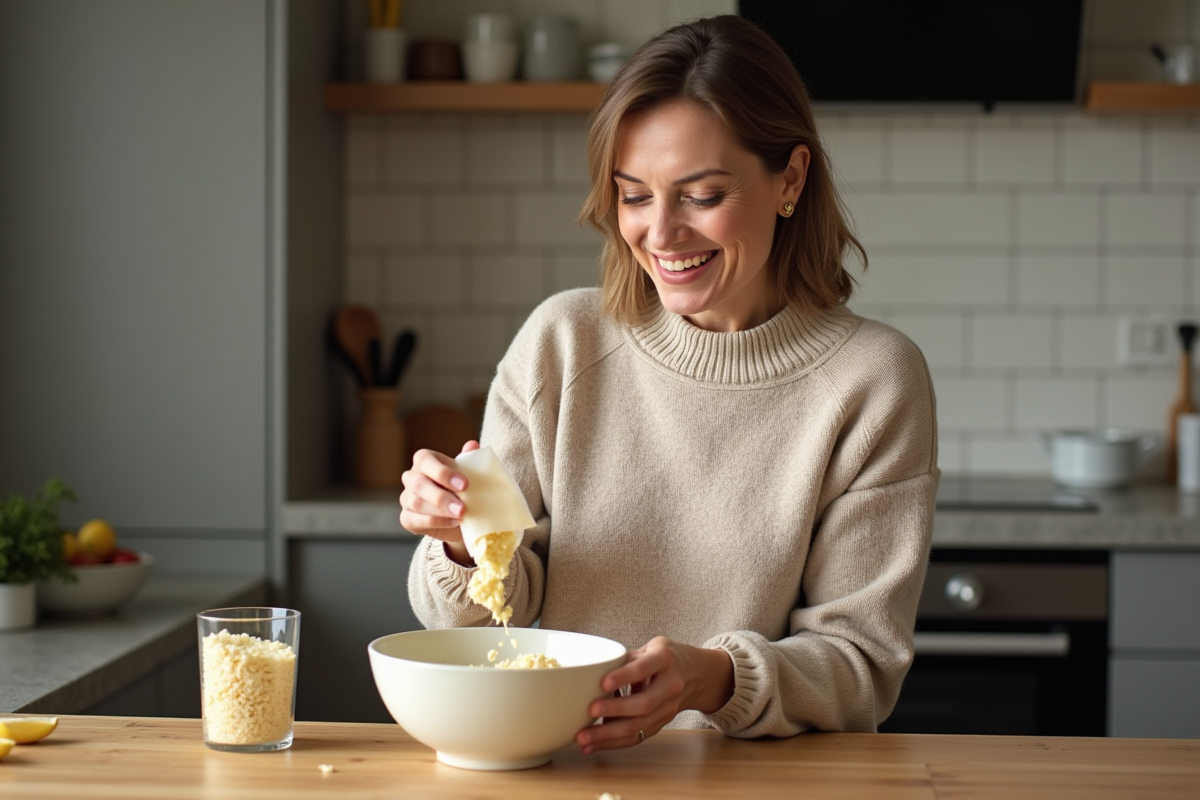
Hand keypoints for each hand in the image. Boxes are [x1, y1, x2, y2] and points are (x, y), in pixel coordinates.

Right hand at [399, 440, 479, 564]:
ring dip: (440, 511)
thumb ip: (470, 459)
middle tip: (462, 507)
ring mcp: (406, 498)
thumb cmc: (463, 489)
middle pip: (418, 484)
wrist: (463, 516)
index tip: (465, 485)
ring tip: (461, 515)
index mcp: (424, 460)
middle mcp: (411, 477)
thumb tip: (472, 445)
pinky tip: (453, 522)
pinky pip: (415, 520)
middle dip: (441, 497)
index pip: (424, 460)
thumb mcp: (469, 473)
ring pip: (416, 503)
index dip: (442, 472)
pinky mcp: (407, 518)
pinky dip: (435, 522)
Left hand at [575, 636, 733, 754]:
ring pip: (640, 725)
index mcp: (665, 659)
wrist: (697, 674)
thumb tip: (593, 671)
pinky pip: (638, 737)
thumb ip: (627, 658)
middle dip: (615, 709)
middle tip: (591, 711)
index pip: (645, 668)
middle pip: (644, 703)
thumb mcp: (651, 647)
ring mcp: (668, 708)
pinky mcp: (662, 723)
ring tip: (584, 737)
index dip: (624, 676)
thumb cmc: (666, 657)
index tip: (603, 682)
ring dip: (609, 734)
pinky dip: (614, 742)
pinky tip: (594, 744)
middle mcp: (670, 686)